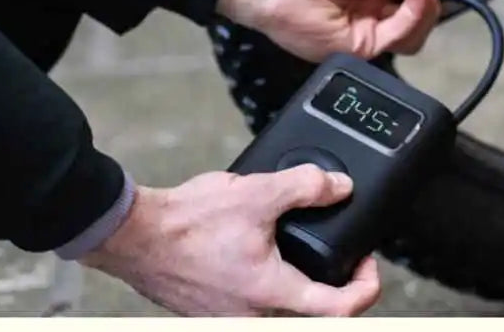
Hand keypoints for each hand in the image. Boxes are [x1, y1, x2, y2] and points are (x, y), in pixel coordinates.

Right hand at [82, 167, 380, 315]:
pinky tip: (261, 250)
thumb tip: (340, 187)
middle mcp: (250, 316)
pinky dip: (267, 281)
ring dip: (298, 284)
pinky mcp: (210, 310)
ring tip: (302, 248)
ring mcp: (228, 316)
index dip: (365, 287)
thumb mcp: (257, 192)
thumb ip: (305, 187)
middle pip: (310, 315)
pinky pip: (252, 303)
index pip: (338, 311)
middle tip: (345, 258)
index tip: (369, 265)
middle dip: (334, 286)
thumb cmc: (186, 223)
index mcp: (269, 294)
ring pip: (280, 311)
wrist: (134, 235)